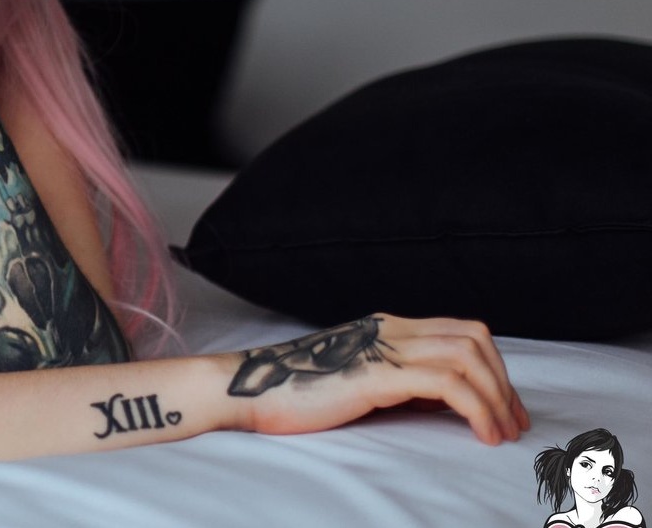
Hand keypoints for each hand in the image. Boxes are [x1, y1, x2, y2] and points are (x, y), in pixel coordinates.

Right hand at [222, 314, 529, 445]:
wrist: (250, 391)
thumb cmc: (298, 394)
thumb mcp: (360, 383)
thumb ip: (398, 384)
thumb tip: (444, 405)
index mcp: (387, 328)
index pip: (462, 332)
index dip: (496, 370)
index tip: (505, 410)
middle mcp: (390, 329)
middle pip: (475, 339)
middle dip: (504, 383)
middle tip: (511, 424)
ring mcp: (383, 348)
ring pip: (468, 356)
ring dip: (497, 398)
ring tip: (500, 432)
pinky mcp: (377, 374)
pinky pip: (447, 383)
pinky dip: (477, 408)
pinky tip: (481, 433)